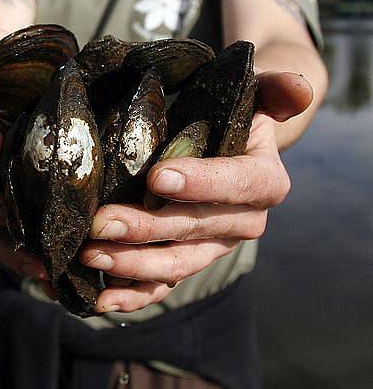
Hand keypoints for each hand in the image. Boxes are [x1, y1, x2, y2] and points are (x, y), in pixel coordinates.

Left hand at [79, 71, 313, 313]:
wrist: (230, 142)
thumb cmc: (237, 111)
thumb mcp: (259, 93)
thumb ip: (277, 90)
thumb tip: (298, 89)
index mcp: (265, 182)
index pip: (238, 184)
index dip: (201, 184)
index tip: (157, 177)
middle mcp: (244, 222)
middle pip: (195, 229)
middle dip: (146, 228)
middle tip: (102, 221)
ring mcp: (215, 247)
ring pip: (176, 264)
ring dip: (132, 264)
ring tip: (91, 254)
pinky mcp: (189, 260)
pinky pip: (163, 285)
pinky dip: (134, 295)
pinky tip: (102, 299)